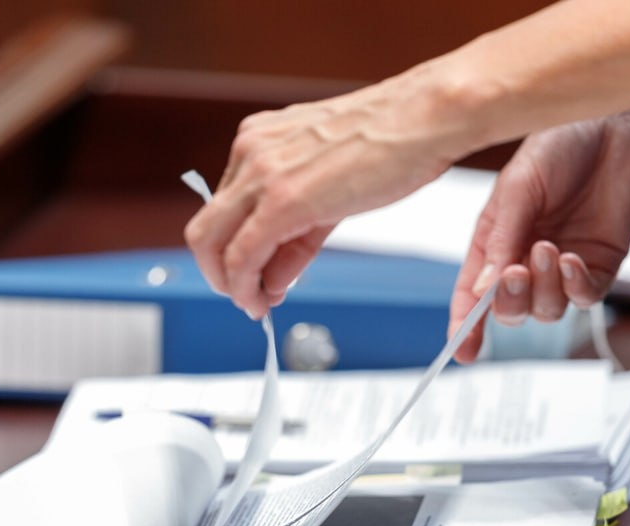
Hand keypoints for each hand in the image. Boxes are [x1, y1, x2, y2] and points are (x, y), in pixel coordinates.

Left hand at [185, 62, 482, 317]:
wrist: (425, 117)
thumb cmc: (392, 141)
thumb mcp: (330, 187)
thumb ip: (296, 234)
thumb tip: (275, 276)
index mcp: (259, 141)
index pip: (226, 209)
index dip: (233, 251)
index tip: (253, 277)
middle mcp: (250, 152)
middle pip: (204, 229)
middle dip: (219, 274)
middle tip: (243, 297)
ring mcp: (261, 174)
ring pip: (212, 245)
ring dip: (230, 285)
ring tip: (255, 305)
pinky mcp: (281, 200)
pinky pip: (243, 256)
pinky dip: (245, 286)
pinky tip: (262, 301)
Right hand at [449, 101, 629, 361]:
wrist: (616, 123)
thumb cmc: (560, 144)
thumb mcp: (517, 188)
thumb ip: (501, 239)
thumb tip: (481, 291)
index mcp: (495, 241)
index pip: (473, 294)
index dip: (464, 326)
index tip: (461, 352)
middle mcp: (526, 260)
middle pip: (510, 310)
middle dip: (507, 302)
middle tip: (513, 273)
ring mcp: (563, 267)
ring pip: (547, 310)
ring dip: (542, 289)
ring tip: (547, 248)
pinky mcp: (601, 265)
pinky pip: (584, 298)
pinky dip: (574, 287)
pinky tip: (571, 260)